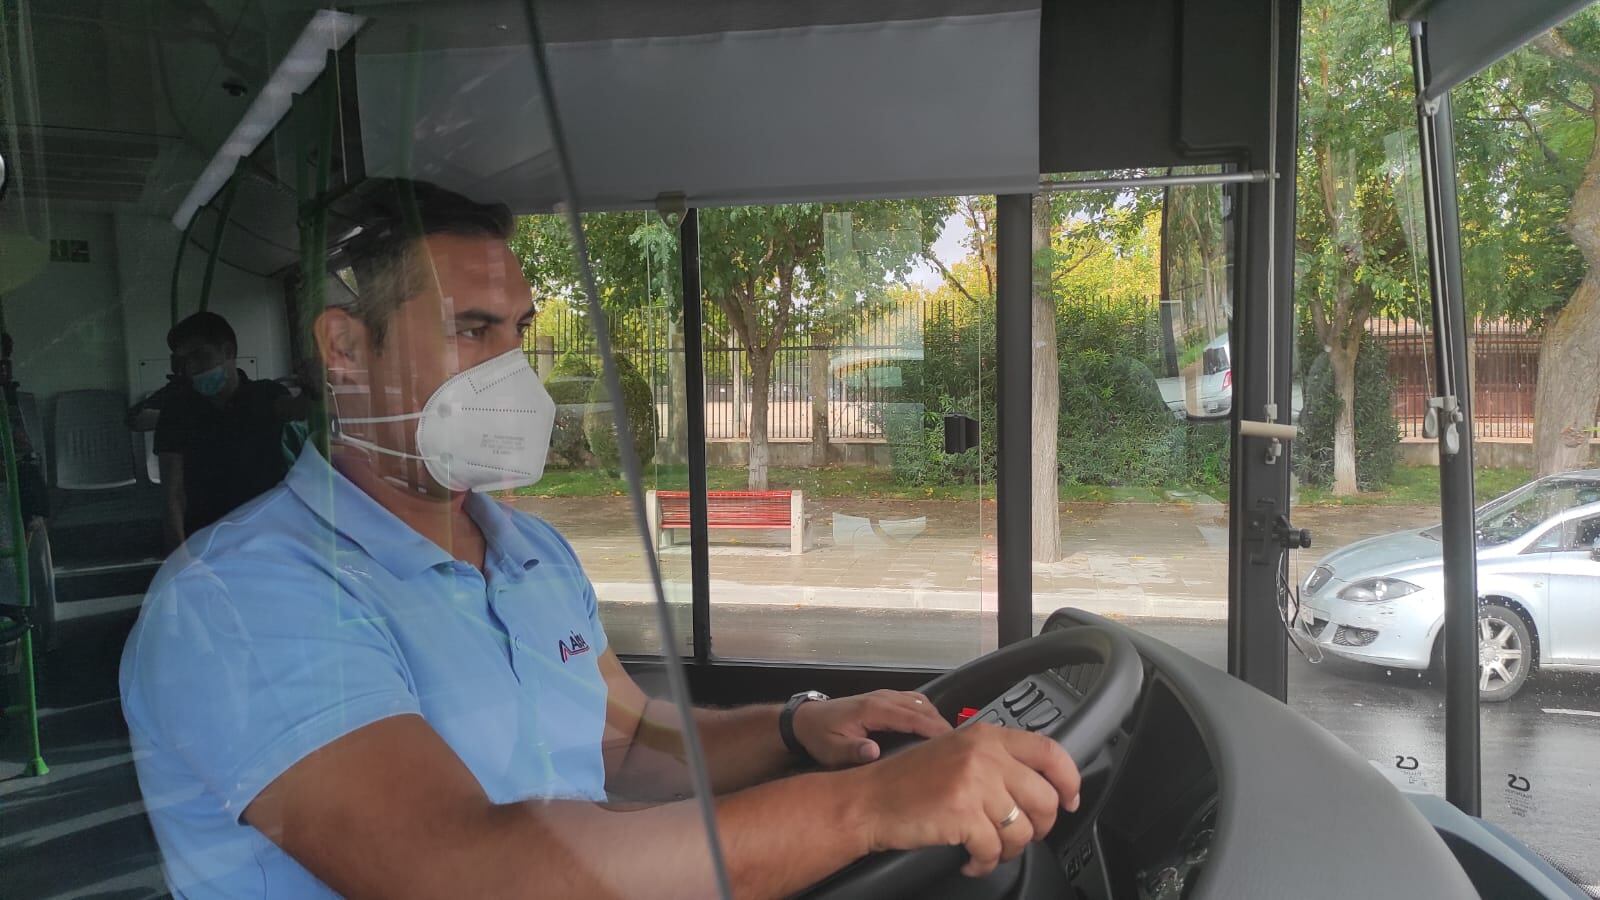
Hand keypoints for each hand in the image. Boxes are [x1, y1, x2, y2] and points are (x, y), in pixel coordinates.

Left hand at [791, 690, 950, 766]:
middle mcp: (883, 698)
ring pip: (921, 703)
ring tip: (953, 741)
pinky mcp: (885, 698)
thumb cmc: (820, 736)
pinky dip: (929, 713)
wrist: (806, 720)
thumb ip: (852, 752)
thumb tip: (874, 752)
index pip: (912, 718)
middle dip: (943, 726)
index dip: (934, 730)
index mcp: (873, 710)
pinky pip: (914, 702)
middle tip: (962, 747)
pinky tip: (936, 729)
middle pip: (922, 708)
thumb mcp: (831, 750)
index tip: (953, 743)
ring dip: (938, 718)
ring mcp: (885, 696)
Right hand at [843, 724, 1080, 876]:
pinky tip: (972, 860)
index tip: (1070, 799)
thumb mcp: (956, 752)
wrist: (868, 800)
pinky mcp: (963, 814)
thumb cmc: (906, 781)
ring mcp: (974, 784)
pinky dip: (985, 863)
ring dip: (1010, 849)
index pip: (1050, 752)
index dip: (1069, 780)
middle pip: (1044, 798)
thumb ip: (995, 758)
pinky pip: (995, 851)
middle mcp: (984, 755)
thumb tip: (1037, 782)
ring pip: (1023, 830)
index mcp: (986, 736)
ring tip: (991, 850)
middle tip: (1022, 835)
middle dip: (1039, 826)